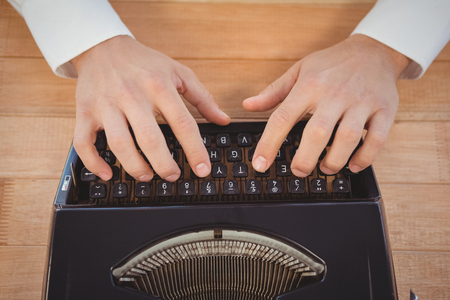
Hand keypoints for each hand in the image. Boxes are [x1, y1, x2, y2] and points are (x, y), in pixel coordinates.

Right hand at [72, 35, 229, 181]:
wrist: (102, 46)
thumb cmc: (144, 62)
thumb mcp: (178, 72)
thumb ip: (202, 97)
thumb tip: (222, 120)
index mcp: (159, 86)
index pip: (183, 124)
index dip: (195, 150)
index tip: (203, 170)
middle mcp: (132, 96)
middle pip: (150, 139)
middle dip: (164, 165)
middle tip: (173, 176)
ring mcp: (106, 105)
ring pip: (119, 144)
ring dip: (135, 167)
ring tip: (147, 175)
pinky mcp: (85, 112)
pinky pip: (84, 143)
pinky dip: (94, 163)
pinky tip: (108, 173)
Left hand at [243, 34, 409, 175]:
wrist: (374, 50)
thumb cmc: (332, 64)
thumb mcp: (299, 71)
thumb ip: (273, 92)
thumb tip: (248, 105)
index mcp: (309, 85)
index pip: (283, 117)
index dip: (269, 144)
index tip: (260, 164)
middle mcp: (335, 94)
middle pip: (317, 132)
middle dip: (305, 159)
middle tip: (298, 171)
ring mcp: (362, 102)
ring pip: (348, 138)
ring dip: (335, 160)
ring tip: (325, 168)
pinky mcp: (384, 109)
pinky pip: (377, 138)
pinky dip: (365, 157)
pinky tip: (354, 165)